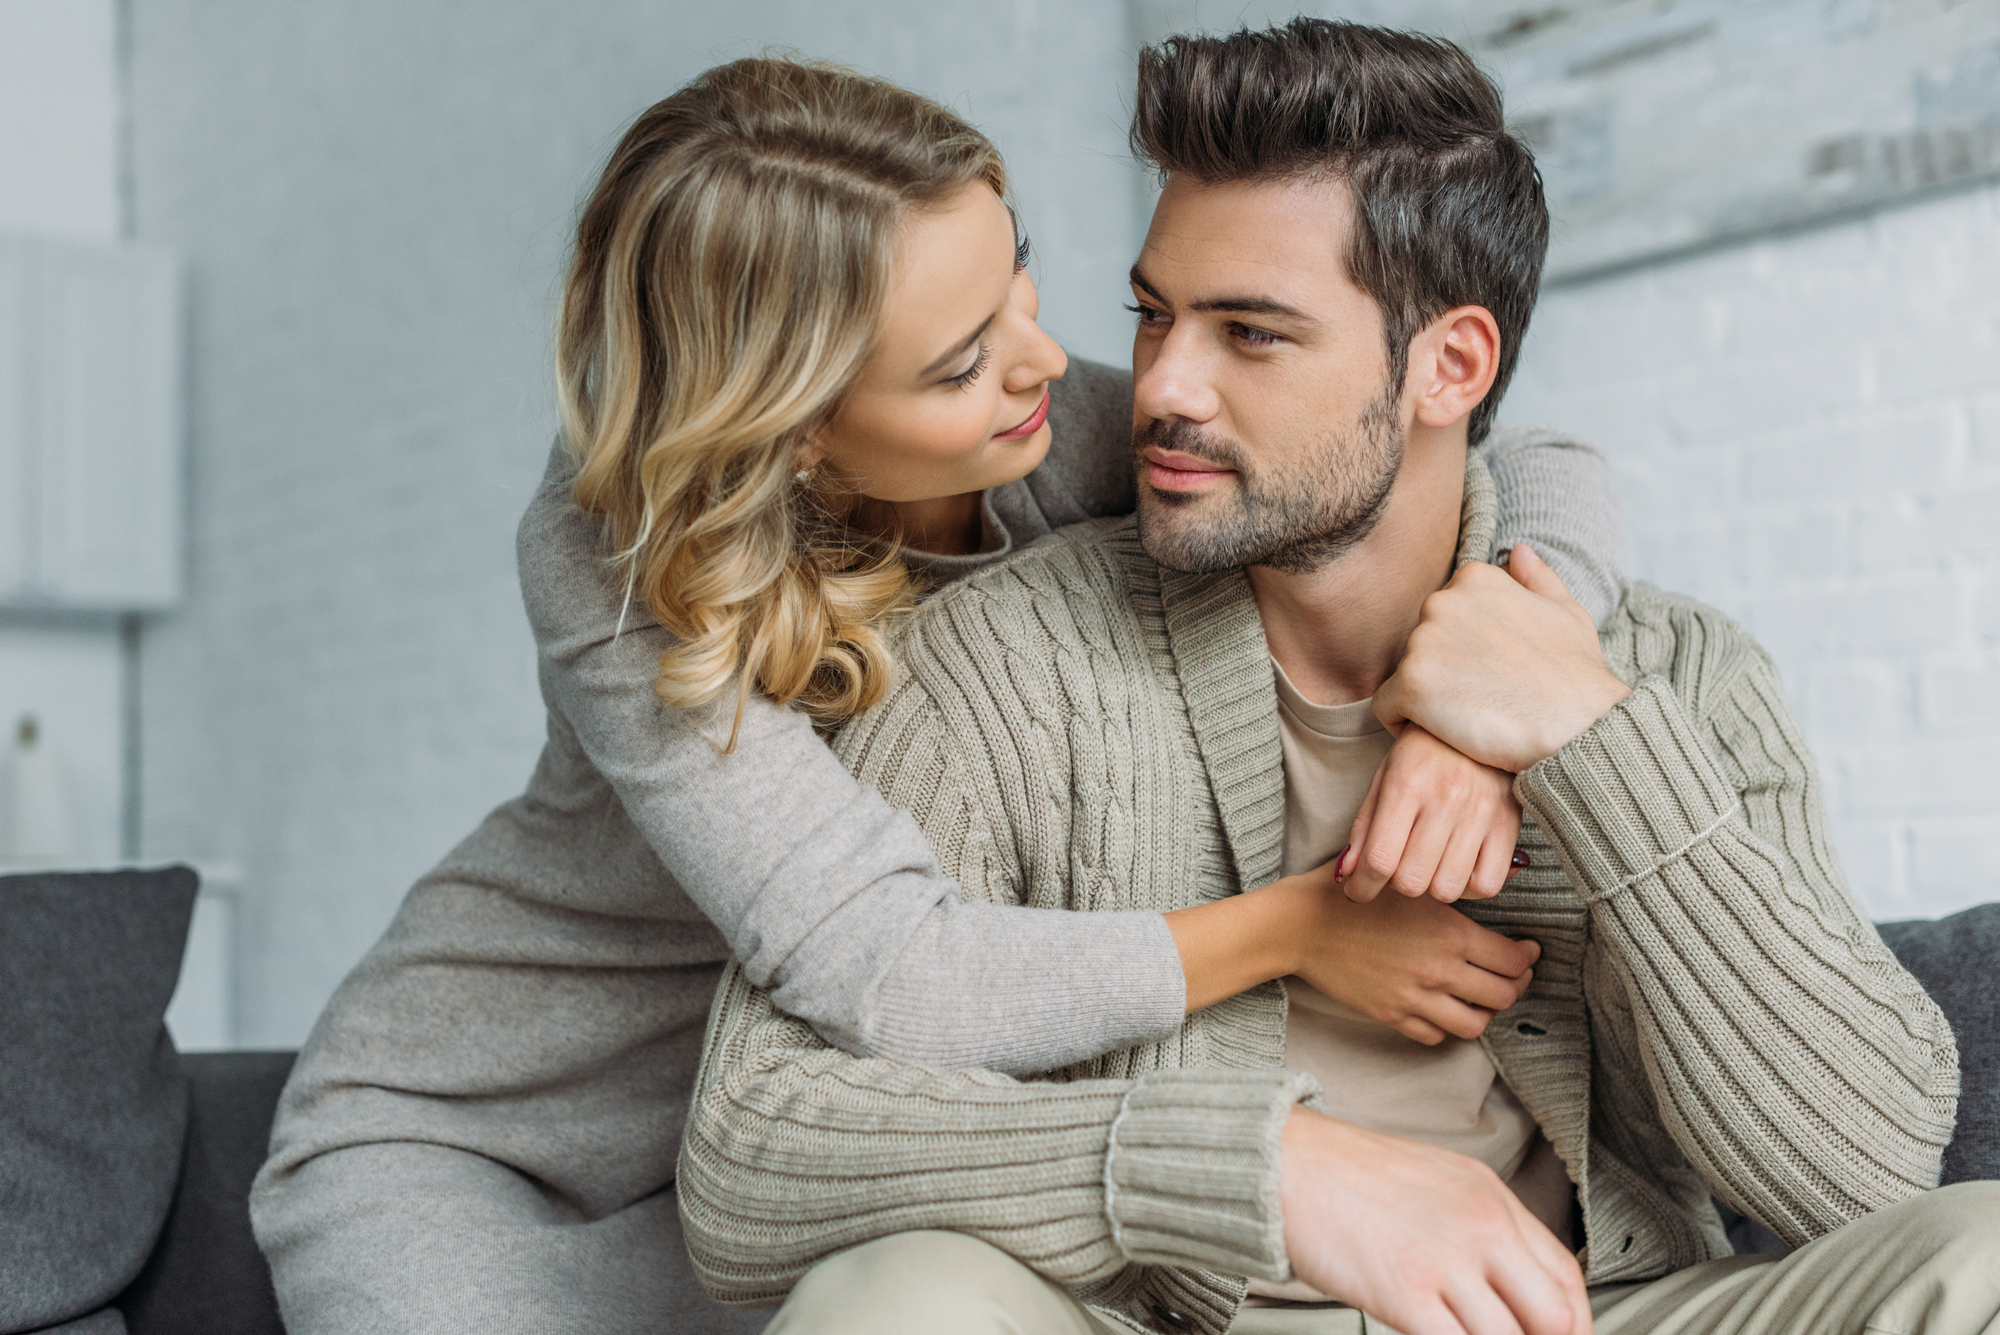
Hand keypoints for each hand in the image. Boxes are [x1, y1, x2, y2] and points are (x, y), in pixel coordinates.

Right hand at [1280, 1109, 1591, 1334]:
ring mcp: (1447, 1260)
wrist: (1282, 1161)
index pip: (1566, 1276)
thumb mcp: (1433, 1181)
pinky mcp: (1406, 1292)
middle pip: (1555, 1316)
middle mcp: (1481, 1225)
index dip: (1575, 1326)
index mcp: (1490, 1197)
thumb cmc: (1344, 1174)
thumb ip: (1477, 1229)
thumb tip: (1505, 1287)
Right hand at [1283, 864, 1537, 1043]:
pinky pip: (1434, 1036)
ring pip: (1474, 1025)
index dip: (1527, 958)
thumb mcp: (1408, 879)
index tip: (1527, 951)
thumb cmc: (1352, 892)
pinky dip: (1445, 1026)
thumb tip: (1506, 871)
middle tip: (1512, 975)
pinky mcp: (1390, 1015)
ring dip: (1483, 1012)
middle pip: (1503, 996)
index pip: (1513, 960)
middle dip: (1514, 986)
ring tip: (1479, 997)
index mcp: (1450, 934)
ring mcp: (1414, 998)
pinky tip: (1441, 1007)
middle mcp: (1438, 970)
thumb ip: (1452, 881)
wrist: (1300, 924)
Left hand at [1337, 724, 1523, 904]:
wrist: (1480, 718)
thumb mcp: (1384, 778)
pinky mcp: (1509, 823)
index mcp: (1406, 784)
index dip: (1361, 887)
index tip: (1357, 891)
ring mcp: (1481, 813)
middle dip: (1394, 884)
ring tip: (1427, 864)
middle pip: (1412, 881)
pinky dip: (1467, 887)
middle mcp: (1446, 799)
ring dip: (1430, 886)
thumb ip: (1364, 827)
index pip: (1379, 859)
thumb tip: (1347, 874)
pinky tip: (1457, 867)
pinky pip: (1487, 885)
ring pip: (1447, 888)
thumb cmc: (1423, 753)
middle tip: (1396, 867)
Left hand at [1374, 545, 1631, 772]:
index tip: (1487, 673)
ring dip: (1425, 698)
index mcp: (1475, 578)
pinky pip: (1385, 707)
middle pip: (1420, 643)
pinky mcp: (1410, 684)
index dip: (1461, 648)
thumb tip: (1519, 552)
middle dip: (1441, 671)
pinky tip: (1442, 736)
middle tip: (1479, 699)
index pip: (1444, 615)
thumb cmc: (1577, 676)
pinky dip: (1403, 724)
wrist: (1579, 726)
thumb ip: (1538, 579)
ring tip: (1467, 719)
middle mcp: (1442, 601)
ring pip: (1403, 674)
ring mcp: (1423, 641)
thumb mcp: (1567, 613)